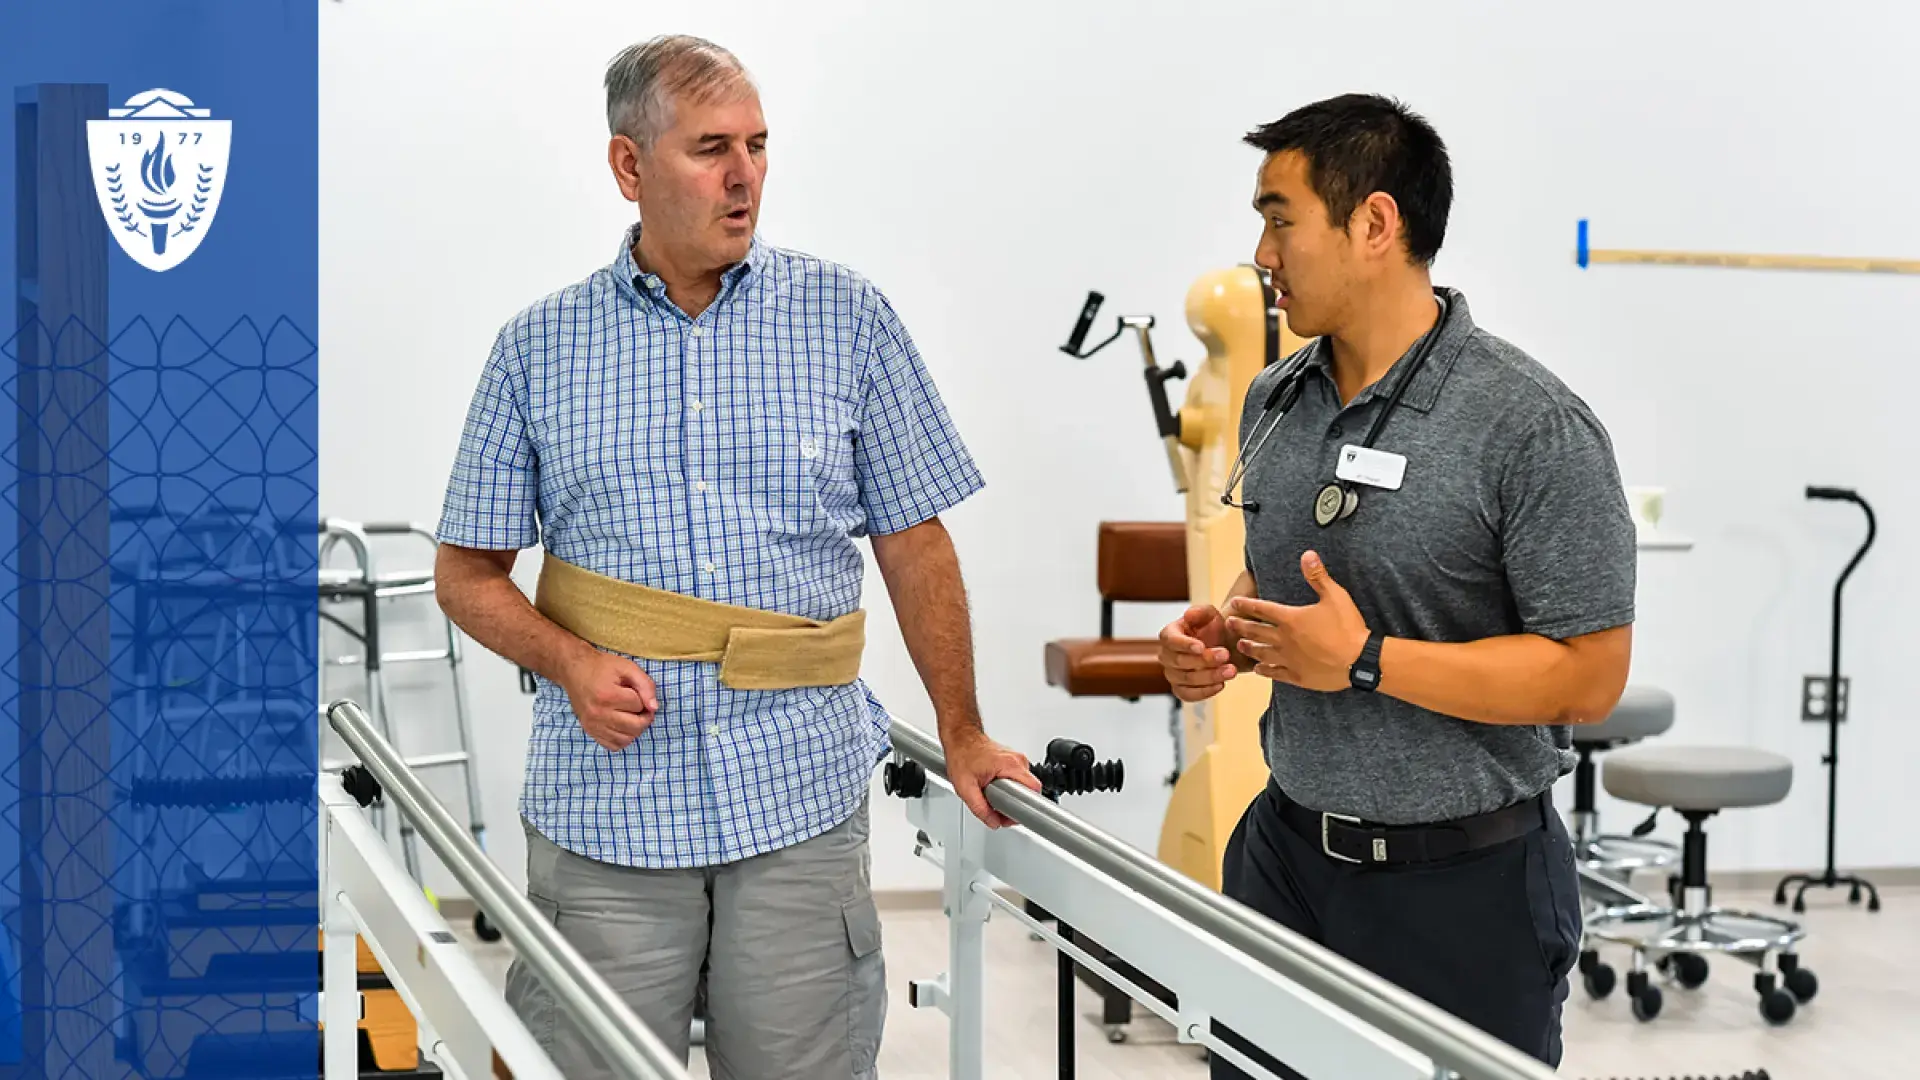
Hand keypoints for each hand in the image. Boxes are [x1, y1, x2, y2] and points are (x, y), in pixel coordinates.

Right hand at [559, 648, 658, 751]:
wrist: (574, 671)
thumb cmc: (602, 667)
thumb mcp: (627, 667)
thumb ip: (645, 685)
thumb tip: (654, 708)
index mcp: (608, 696)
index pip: (639, 706)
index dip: (643, 698)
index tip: (636, 691)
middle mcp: (599, 714)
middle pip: (635, 726)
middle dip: (644, 717)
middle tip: (640, 706)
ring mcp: (593, 725)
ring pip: (626, 739)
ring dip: (635, 728)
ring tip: (631, 715)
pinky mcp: (590, 731)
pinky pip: (614, 746)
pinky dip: (622, 738)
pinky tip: (621, 725)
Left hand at [941, 729, 1041, 828]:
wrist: (960, 738)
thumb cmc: (962, 755)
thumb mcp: (966, 788)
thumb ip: (980, 809)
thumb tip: (993, 821)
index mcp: (1010, 765)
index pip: (1033, 790)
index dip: (1024, 807)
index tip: (1013, 814)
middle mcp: (1018, 760)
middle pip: (1029, 790)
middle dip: (1014, 803)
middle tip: (998, 806)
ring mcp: (1016, 758)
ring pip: (1023, 786)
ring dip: (1011, 795)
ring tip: (993, 794)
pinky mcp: (1013, 760)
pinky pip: (1018, 779)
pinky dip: (1009, 786)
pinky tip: (995, 787)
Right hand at [1157, 604, 1240, 702]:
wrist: (1224, 646)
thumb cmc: (1214, 629)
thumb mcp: (1211, 615)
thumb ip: (1201, 612)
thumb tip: (1188, 615)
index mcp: (1169, 635)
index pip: (1171, 640)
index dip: (1185, 645)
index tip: (1202, 647)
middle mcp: (1167, 656)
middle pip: (1180, 662)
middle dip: (1205, 660)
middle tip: (1226, 655)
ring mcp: (1172, 674)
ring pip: (1186, 680)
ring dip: (1210, 676)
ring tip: (1231, 671)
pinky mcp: (1181, 690)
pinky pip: (1188, 695)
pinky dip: (1205, 692)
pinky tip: (1221, 685)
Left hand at [1225, 551, 1369, 692]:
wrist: (1360, 660)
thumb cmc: (1348, 627)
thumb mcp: (1335, 596)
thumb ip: (1318, 576)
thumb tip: (1307, 554)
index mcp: (1291, 619)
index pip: (1261, 609)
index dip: (1246, 605)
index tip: (1234, 603)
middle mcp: (1285, 639)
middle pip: (1256, 632)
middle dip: (1241, 626)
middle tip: (1230, 624)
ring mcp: (1289, 659)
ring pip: (1261, 653)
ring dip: (1249, 648)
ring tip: (1240, 645)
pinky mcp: (1297, 676)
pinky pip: (1274, 673)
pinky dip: (1264, 670)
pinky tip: (1258, 669)